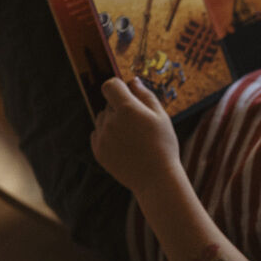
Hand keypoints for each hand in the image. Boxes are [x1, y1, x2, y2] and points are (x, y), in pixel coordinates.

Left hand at [90, 76, 181, 197]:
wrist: (156, 179)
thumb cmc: (163, 145)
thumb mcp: (161, 116)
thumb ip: (145, 95)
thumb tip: (132, 81)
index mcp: (127, 109)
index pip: (110, 85)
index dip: (118, 87)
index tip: (127, 94)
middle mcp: (110, 121)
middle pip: (108, 104)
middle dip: (120, 108)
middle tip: (138, 124)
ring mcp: (102, 137)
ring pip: (102, 119)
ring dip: (112, 122)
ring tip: (131, 137)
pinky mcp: (98, 151)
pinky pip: (97, 135)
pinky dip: (107, 136)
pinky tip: (124, 146)